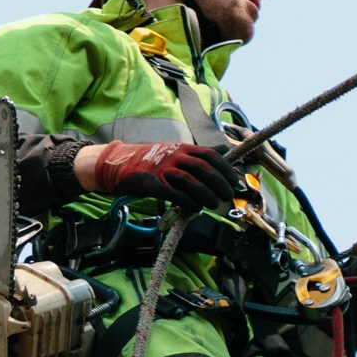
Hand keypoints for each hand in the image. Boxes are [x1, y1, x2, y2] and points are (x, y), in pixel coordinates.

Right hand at [79, 138, 246, 209]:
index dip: (227, 169)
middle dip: (221, 184)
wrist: (119, 164)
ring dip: (207, 195)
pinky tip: (195, 208)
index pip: (212, 156)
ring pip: (192, 182)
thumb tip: (227, 152)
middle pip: (205, 169)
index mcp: (183, 148)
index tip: (236, 182)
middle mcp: (175, 156)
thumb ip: (201, 155)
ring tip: (214, 204)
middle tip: (228, 195)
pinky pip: (174, 193)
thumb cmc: (152, 161)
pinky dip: (188, 202)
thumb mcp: (177, 152)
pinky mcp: (152, 183)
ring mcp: (164, 169)